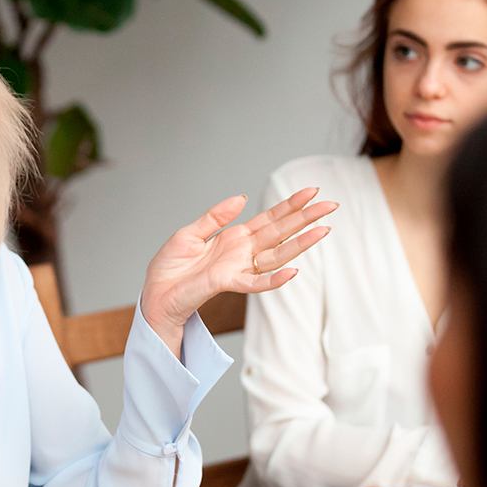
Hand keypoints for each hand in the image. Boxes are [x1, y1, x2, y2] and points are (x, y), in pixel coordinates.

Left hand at [141, 188, 336, 355]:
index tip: (311, 192)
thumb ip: (215, 216)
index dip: (290, 205)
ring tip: (324, 231)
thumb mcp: (190, 233)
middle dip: (305, 218)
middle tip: (331, 205)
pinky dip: (274, 279)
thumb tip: (241, 198)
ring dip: (300, 244)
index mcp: (234, 238)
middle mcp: (242, 253)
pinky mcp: (227, 283)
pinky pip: (255, 283)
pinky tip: (293, 271)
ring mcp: (238, 268)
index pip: (269, 219)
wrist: (155, 294)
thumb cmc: (170, 268)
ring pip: (276, 255)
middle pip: (280, 233)